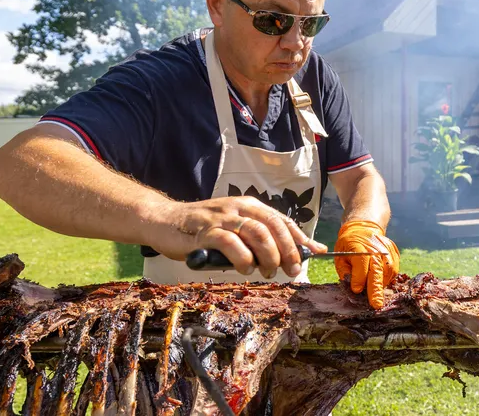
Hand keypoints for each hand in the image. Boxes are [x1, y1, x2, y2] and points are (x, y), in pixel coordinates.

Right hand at [153, 196, 326, 278]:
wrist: (165, 221)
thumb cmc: (204, 230)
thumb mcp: (235, 229)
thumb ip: (259, 238)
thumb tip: (294, 253)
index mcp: (249, 206)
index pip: (282, 220)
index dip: (300, 238)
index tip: (313, 255)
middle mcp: (238, 208)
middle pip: (273, 225)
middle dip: (289, 249)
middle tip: (292, 270)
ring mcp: (222, 218)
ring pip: (257, 232)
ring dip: (269, 255)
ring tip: (269, 272)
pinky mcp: (205, 231)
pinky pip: (231, 243)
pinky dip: (243, 258)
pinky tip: (245, 269)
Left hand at [334, 220, 399, 308]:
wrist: (363, 229)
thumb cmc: (348, 247)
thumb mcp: (340, 257)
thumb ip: (346, 272)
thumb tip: (354, 288)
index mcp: (359, 247)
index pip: (362, 264)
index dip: (359, 278)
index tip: (356, 290)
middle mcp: (375, 248)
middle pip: (377, 270)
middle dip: (376, 289)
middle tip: (376, 305)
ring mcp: (387, 250)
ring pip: (387, 272)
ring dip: (381, 284)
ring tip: (374, 293)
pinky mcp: (394, 253)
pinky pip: (393, 270)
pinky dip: (387, 279)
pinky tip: (380, 281)